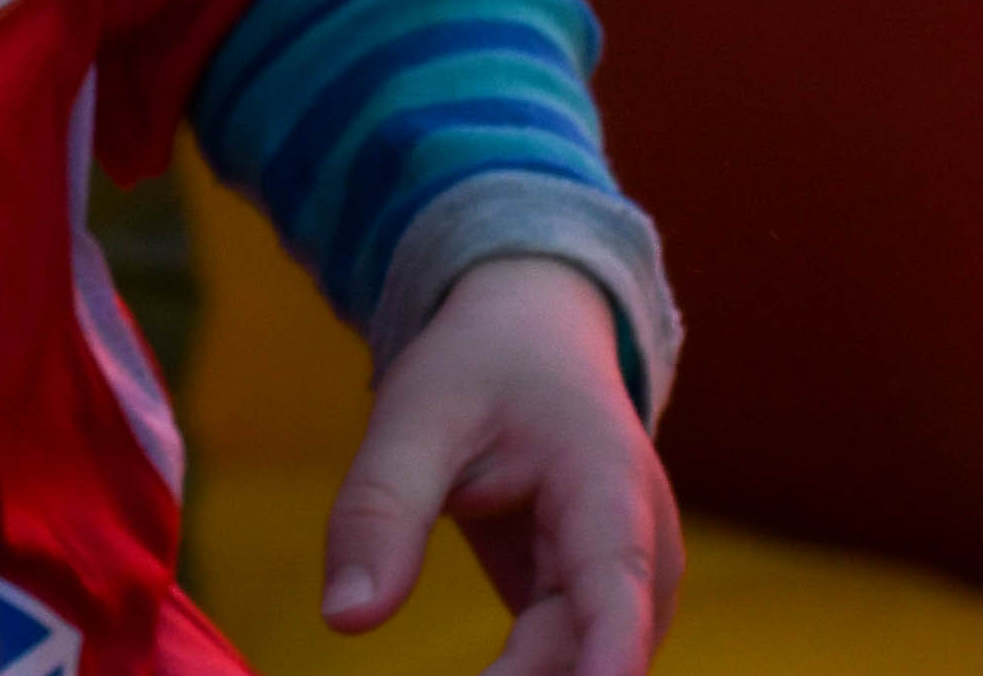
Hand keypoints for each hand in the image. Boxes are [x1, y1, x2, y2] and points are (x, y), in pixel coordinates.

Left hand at [325, 256, 677, 675]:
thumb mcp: (415, 415)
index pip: (618, 583)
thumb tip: (343, 620)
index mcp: (608, 485)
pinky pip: (559, 670)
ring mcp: (624, 589)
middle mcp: (640, 552)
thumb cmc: (482, 367)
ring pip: (579, 671)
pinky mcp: (589, 611)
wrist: (534, 339)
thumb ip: (380, 512)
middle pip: (593, 652)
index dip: (608, 652)